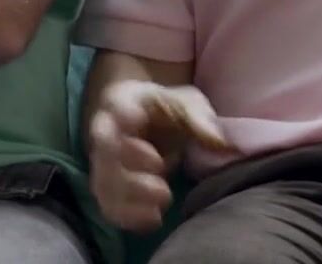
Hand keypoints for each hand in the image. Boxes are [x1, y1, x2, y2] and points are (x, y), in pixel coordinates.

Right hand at [87, 81, 235, 232]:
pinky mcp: (107, 187)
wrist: (144, 119)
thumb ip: (198, 117)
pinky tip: (155, 219)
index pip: (117, 111)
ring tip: (164, 201)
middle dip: (133, 177)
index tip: (153, 151)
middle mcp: (104, 133)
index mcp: (122, 103)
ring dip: (132, 201)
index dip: (128, 128)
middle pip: (106, 156)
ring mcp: (103, 162)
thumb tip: (218, 140)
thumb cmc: (164, 108)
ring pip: (105, 185)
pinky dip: (129, 217)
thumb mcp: (185, 102)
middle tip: (164, 188)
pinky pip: (109, 207)